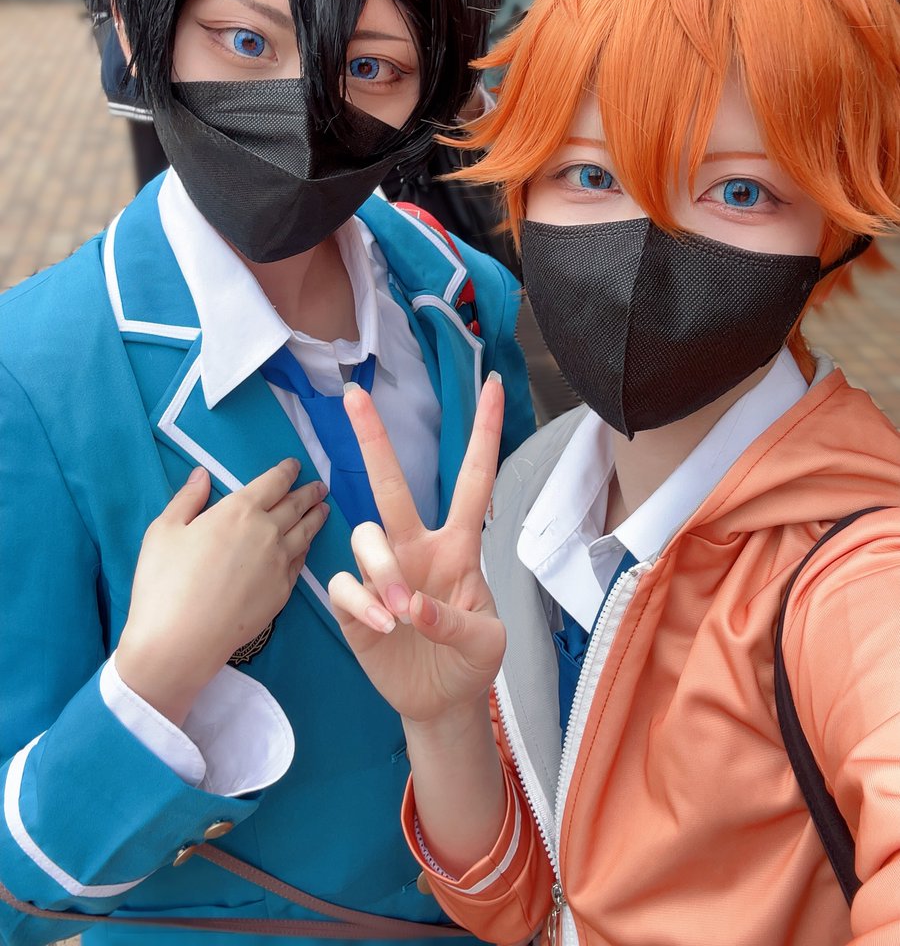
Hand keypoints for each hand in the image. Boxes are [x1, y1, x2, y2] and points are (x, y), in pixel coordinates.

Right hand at [117, 460, 328, 724]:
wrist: (181, 640)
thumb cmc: (164, 582)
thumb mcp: (164, 531)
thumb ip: (187, 499)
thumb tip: (203, 474)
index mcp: (239, 510)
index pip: (273, 482)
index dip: (286, 471)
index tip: (295, 466)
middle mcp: (267, 531)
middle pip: (295, 505)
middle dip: (308, 493)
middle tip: (320, 487)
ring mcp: (279, 563)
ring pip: (304, 533)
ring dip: (316, 517)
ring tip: (324, 509)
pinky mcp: (282, 591)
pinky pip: (299, 562)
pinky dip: (306, 548)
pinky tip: (306, 546)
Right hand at [328, 374, 505, 725]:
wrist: (440, 703)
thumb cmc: (470, 662)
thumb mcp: (486, 643)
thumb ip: (455, 621)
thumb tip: (410, 605)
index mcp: (458, 546)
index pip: (472, 479)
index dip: (482, 432)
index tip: (490, 384)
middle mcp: (415, 547)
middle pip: (391, 483)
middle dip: (372, 437)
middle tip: (354, 395)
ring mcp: (381, 571)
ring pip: (364, 533)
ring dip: (381, 569)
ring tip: (400, 613)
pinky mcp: (353, 600)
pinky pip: (342, 581)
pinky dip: (361, 602)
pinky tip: (382, 627)